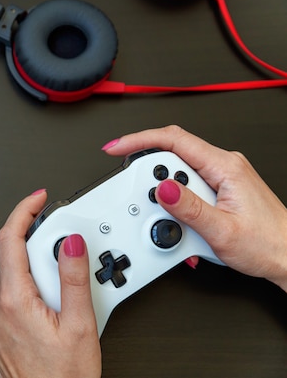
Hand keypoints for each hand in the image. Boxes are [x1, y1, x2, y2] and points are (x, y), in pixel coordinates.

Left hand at [0, 190, 101, 377]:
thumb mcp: (80, 325)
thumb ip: (74, 277)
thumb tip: (70, 242)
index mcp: (13, 300)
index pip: (10, 239)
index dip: (24, 211)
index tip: (38, 198)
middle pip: (13, 254)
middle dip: (41, 246)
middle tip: (69, 256)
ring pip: (14, 273)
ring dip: (38, 269)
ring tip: (66, 294)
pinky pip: (12, 292)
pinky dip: (31, 286)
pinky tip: (53, 304)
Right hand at [102, 125, 286, 291]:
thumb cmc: (267, 244)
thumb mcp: (222, 232)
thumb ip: (188, 209)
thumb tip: (162, 187)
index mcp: (225, 166)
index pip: (173, 139)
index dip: (139, 140)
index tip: (116, 148)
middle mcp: (223, 166)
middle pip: (171, 158)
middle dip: (153, 181)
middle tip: (149, 204)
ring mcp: (220, 177)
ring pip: (177, 177)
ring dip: (168, 201)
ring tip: (178, 225)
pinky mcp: (217, 189)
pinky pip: (187, 190)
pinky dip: (178, 207)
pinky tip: (185, 226)